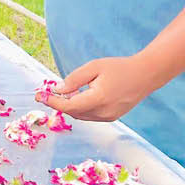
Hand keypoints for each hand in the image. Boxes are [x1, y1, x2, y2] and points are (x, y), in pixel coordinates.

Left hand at [35, 56, 154, 121]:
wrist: (145, 75)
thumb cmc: (119, 67)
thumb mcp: (94, 67)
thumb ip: (75, 79)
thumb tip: (58, 90)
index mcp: (99, 99)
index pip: (68, 106)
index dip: (52, 102)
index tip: (39, 96)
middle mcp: (103, 112)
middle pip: (73, 112)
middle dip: (59, 104)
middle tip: (47, 92)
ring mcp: (108, 117)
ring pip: (81, 115)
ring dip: (69, 106)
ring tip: (62, 93)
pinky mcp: (111, 117)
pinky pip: (90, 115)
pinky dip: (80, 108)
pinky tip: (77, 97)